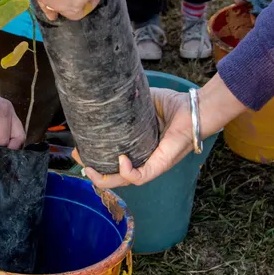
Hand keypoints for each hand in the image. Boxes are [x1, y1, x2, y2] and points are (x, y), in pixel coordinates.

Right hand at [77, 77, 247, 188]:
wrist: (195, 108)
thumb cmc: (173, 105)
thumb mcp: (142, 103)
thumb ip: (125, 104)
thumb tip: (105, 93)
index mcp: (138, 148)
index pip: (113, 161)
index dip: (95, 159)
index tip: (79, 149)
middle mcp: (144, 159)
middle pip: (114, 176)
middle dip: (93, 172)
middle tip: (78, 159)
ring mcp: (152, 164)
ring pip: (125, 181)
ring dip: (104, 178)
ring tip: (89, 168)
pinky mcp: (161, 164)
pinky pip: (141, 176)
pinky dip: (128, 172)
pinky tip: (121, 160)